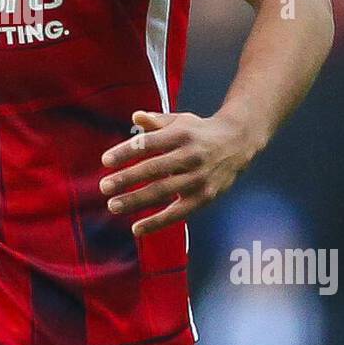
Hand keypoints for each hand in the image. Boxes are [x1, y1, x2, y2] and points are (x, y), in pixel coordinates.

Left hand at [99, 109, 258, 237]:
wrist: (239, 142)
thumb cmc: (201, 132)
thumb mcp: (181, 120)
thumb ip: (157, 121)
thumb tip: (135, 116)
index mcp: (181, 134)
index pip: (148, 143)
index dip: (125, 152)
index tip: (105, 161)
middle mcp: (190, 156)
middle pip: (154, 169)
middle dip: (126, 178)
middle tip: (104, 186)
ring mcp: (198, 178)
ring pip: (163, 192)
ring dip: (136, 200)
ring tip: (113, 205)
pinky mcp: (204, 197)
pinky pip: (177, 213)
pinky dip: (157, 222)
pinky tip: (137, 228)